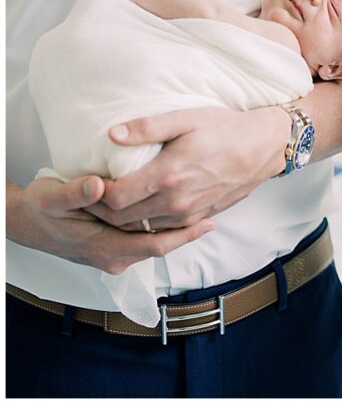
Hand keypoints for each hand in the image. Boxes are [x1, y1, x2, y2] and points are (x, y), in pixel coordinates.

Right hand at [7, 176, 212, 274]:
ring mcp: (112, 256)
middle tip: (216, 212)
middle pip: (160, 246)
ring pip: (153, 244)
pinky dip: (162, 230)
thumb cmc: (42, 207)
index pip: (155, 245)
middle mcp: (112, 257)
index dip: (184, 234)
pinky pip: (144, 242)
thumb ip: (77, 192)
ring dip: (176, 231)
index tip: (209, 220)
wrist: (25, 222)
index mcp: (105, 246)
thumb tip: (100, 186)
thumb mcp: (54, 196)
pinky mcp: (111, 249)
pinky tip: (175, 215)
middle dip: (187, 233)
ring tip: (204, 212)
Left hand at [86, 106, 290, 230]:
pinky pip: (160, 230)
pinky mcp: (198, 219)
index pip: (116, 198)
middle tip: (90, 193)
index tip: (88, 180)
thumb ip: (147, 127)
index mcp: (168, 176)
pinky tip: (137, 209)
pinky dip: (143, 224)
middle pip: (122, 219)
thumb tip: (112, 134)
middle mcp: (175, 202)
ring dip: (120, 220)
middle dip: (101, 209)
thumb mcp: (186, 118)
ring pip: (140, 229)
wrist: (262, 148)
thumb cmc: (224, 128)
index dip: (95, 194)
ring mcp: (187, 214)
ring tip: (108, 202)